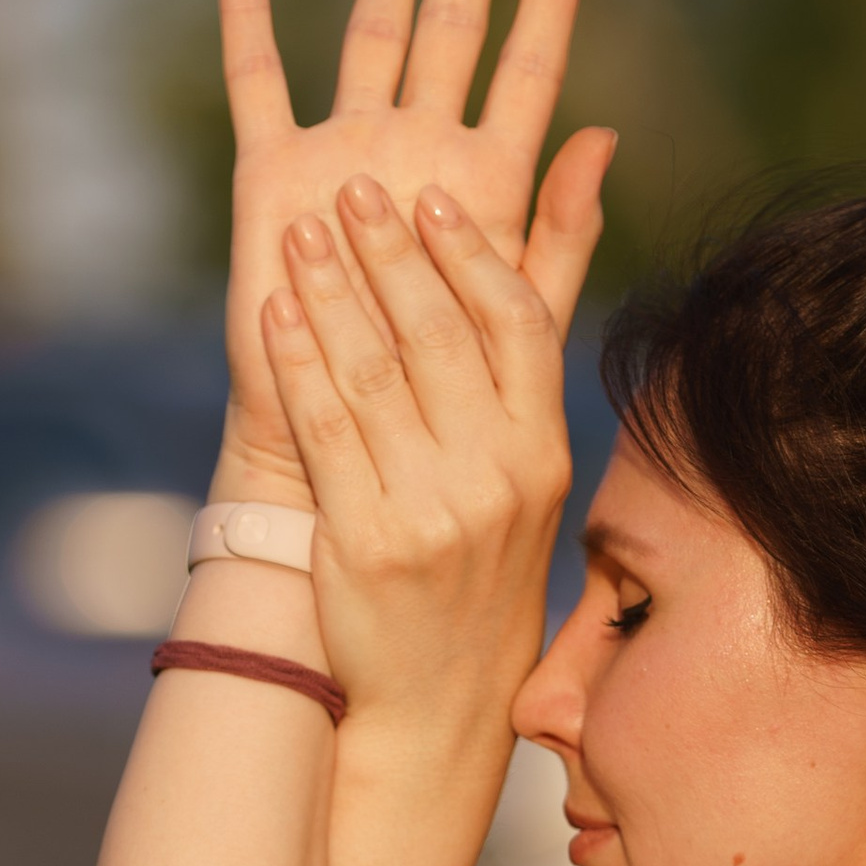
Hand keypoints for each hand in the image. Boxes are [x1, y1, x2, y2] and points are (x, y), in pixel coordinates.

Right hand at [212, 0, 606, 509]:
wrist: (345, 457)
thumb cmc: (438, 409)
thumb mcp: (515, 322)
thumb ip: (556, 234)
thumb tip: (603, 137)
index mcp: (479, 182)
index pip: (525, 71)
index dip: (546, 2)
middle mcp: (414, 152)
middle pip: (448, 31)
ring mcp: (344, 155)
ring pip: (369, 36)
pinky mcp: (276, 177)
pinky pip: (257, 84)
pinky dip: (246, 22)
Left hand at [260, 158, 609, 751]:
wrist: (438, 699)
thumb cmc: (480, 567)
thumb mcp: (527, 468)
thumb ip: (535, 340)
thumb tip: (591, 166)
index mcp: (541, 452)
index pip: (516, 326)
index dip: (471, 254)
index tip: (429, 200)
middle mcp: (496, 479)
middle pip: (440, 337)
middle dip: (390, 256)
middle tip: (350, 191)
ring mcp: (433, 514)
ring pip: (376, 375)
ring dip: (332, 295)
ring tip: (301, 236)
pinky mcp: (367, 545)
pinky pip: (326, 432)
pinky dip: (298, 364)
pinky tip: (274, 317)